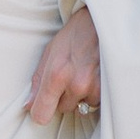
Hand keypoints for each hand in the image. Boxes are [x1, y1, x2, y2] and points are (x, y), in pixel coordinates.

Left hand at [26, 3, 100, 126]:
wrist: (102, 23)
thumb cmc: (74, 35)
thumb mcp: (50, 52)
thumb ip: (38, 81)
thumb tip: (28, 105)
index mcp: (56, 75)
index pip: (42, 114)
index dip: (41, 112)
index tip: (43, 107)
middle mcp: (76, 85)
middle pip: (63, 109)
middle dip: (64, 97)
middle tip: (70, 76)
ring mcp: (95, 88)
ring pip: (82, 106)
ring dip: (82, 96)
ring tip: (85, 74)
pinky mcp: (111, 89)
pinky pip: (97, 103)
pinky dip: (96, 93)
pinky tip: (96, 76)